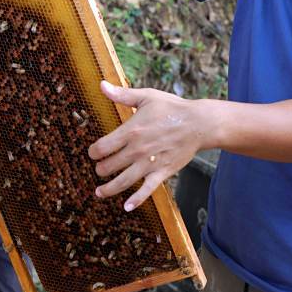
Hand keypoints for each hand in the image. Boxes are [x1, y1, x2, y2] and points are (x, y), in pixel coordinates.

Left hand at [89, 81, 205, 211]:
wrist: (199, 124)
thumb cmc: (171, 108)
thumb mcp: (146, 97)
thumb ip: (122, 94)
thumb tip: (101, 85)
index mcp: (131, 131)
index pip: (101, 147)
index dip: (93, 152)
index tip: (94, 153)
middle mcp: (137, 150)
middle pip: (109, 166)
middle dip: (100, 169)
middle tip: (100, 169)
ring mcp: (149, 163)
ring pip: (123, 181)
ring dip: (108, 189)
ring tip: (99, 192)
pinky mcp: (162, 173)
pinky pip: (147, 190)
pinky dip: (136, 200)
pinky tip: (126, 207)